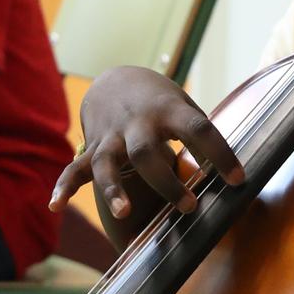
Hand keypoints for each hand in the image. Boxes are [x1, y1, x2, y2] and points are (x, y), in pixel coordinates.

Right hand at [49, 66, 245, 225]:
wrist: (117, 81)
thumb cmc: (162, 104)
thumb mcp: (185, 109)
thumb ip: (202, 140)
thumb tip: (230, 177)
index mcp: (170, 111)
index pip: (199, 129)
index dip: (220, 153)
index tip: (238, 179)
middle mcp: (138, 123)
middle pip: (147, 152)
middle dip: (167, 182)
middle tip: (190, 207)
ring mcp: (111, 137)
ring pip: (108, 163)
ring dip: (114, 188)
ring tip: (123, 213)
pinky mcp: (92, 148)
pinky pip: (75, 170)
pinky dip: (63, 188)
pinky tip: (55, 207)